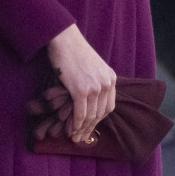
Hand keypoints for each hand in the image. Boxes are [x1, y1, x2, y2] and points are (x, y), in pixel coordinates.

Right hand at [47, 24, 115, 142]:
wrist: (63, 38)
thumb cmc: (73, 50)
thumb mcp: (92, 66)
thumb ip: (94, 82)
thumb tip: (88, 101)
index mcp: (111, 78)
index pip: (108, 106)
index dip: (99, 119)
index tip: (91, 127)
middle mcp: (106, 83)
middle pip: (100, 113)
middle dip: (91, 128)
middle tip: (82, 137)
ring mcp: (95, 87)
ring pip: (90, 115)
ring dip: (82, 129)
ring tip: (75, 136)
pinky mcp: (81, 90)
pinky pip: (80, 113)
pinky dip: (76, 123)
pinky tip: (71, 129)